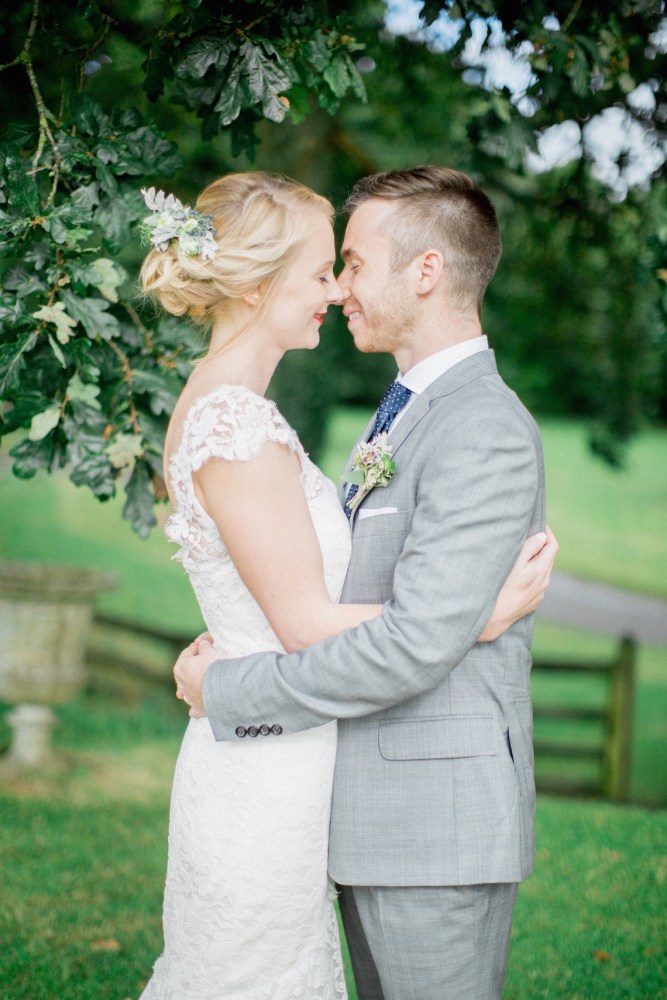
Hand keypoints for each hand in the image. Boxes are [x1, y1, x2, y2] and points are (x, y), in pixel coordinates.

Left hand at [173, 638, 219, 717]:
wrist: (223, 689)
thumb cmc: (214, 668)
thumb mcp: (209, 651)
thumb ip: (204, 646)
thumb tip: (202, 643)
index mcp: (181, 668)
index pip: (188, 653)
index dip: (197, 646)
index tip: (206, 642)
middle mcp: (181, 684)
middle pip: (185, 673)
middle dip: (192, 667)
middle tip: (201, 661)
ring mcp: (189, 698)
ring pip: (187, 692)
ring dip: (192, 687)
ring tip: (200, 683)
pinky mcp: (198, 709)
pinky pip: (194, 709)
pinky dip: (195, 707)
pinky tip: (197, 707)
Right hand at [480, 526, 557, 641]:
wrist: (494, 618)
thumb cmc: (501, 587)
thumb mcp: (514, 562)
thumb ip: (530, 547)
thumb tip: (542, 536)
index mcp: (541, 569)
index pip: (553, 546)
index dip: (548, 533)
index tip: (539, 525)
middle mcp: (544, 582)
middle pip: (549, 557)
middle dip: (542, 545)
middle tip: (529, 536)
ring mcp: (540, 593)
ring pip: (543, 570)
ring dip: (537, 560)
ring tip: (522, 554)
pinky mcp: (534, 601)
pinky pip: (537, 582)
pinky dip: (533, 573)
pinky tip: (519, 574)